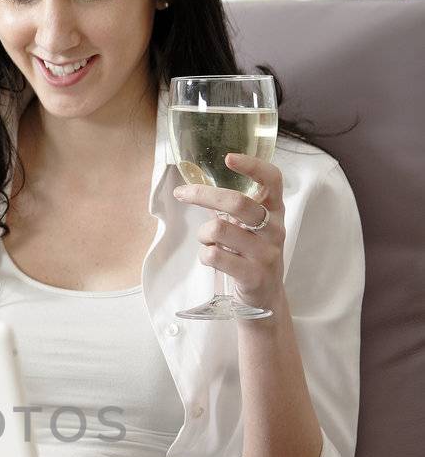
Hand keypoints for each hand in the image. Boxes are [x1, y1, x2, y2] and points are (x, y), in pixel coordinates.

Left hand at [172, 153, 285, 313]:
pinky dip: (205, 255)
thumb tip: (195, 187)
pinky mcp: (253, 275)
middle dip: (203, 195)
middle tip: (182, 193)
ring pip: (219, 230)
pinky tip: (212, 258)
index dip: (252, 166)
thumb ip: (233, 207)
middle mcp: (274, 229)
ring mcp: (266, 253)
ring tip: (208, 241)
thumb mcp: (251, 228)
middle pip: (237, 202)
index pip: (273, 179)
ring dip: (203, 234)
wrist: (266, 298)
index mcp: (275, 211)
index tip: (228, 157)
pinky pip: (215, 256)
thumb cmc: (252, 254)